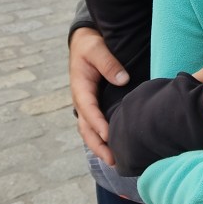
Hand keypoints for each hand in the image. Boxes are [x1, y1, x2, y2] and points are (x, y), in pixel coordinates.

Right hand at [69, 27, 128, 164]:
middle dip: (98, 146)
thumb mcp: (97, 48)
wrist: (85, 42)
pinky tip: (116, 147)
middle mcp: (82, 100)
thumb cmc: (91, 45)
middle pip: (86, 128)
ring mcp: (87, 104)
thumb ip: (108, 63)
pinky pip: (97, 125)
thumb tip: (122, 80)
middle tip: (113, 160)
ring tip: (115, 161)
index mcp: (80, 87)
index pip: (88, 109)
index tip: (110, 136)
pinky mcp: (95, 105)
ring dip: (100, 147)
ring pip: (90, 131)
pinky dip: (103, 138)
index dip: (98, 123)